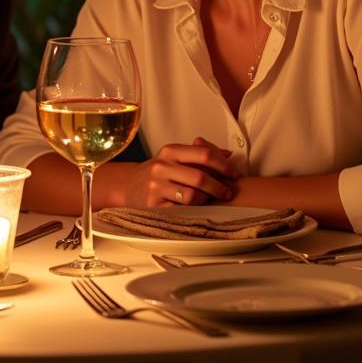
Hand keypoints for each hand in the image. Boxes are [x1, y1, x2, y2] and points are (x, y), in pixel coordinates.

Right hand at [122, 137, 238, 206]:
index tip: (233, 173)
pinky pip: (181, 211)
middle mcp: (161, 167)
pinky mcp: (153, 206)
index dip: (223, 165)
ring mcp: (156, 187)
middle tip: (227, 192)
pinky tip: (195, 209)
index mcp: (170, 151)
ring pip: (192, 196)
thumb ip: (200, 154)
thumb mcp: (175, 157)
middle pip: (200, 177)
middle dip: (219, 187)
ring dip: (206, 200)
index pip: (203, 154)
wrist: (129, 186)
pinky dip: (193, 211)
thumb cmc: (159, 172)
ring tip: (209, 200)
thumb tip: (227, 154)